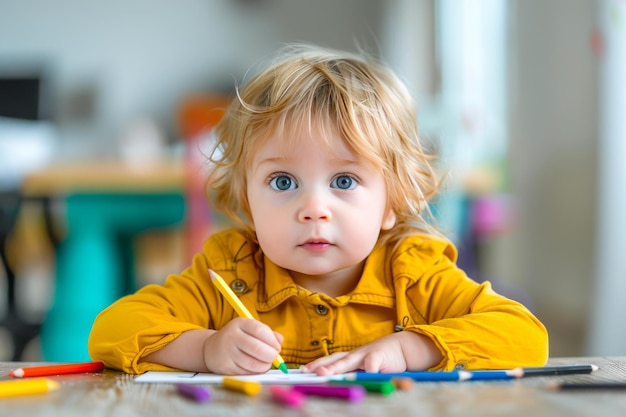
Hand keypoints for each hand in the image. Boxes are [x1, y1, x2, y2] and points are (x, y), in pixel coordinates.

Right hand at [202, 318, 283, 374]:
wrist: (211, 349)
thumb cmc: (237, 338)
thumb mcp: (249, 330)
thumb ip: (267, 333)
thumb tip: (280, 341)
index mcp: (240, 323)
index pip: (259, 330)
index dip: (272, 340)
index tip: (277, 347)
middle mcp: (231, 336)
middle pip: (257, 348)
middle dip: (271, 355)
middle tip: (274, 357)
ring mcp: (227, 352)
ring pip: (252, 363)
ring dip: (265, 366)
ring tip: (266, 363)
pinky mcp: (225, 367)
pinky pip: (246, 372)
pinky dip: (255, 372)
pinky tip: (255, 367)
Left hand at [301, 331, 441, 375]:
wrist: (403, 348)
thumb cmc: (381, 360)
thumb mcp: (364, 368)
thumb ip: (352, 375)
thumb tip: (333, 383)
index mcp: (349, 358)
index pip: (329, 361)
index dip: (316, 364)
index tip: (302, 370)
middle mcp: (354, 355)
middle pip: (334, 360)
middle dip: (320, 365)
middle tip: (307, 371)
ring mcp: (366, 354)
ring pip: (348, 361)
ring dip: (335, 367)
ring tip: (322, 372)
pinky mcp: (379, 356)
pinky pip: (372, 364)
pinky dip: (366, 370)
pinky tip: (362, 376)